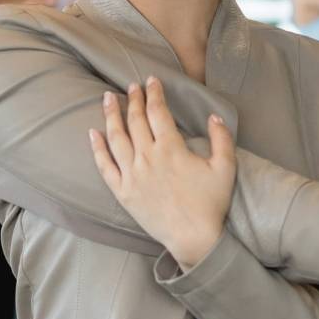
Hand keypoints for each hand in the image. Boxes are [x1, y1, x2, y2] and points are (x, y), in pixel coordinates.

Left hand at [88, 76, 234, 268]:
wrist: (193, 238)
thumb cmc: (211, 204)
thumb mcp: (225, 168)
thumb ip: (222, 139)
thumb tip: (214, 117)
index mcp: (171, 148)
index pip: (157, 112)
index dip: (154, 93)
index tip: (151, 81)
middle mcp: (147, 157)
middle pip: (135, 120)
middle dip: (132, 99)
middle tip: (130, 86)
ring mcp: (132, 174)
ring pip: (116, 138)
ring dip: (111, 115)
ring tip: (107, 99)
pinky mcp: (123, 192)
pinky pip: (105, 166)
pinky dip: (97, 148)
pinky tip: (92, 133)